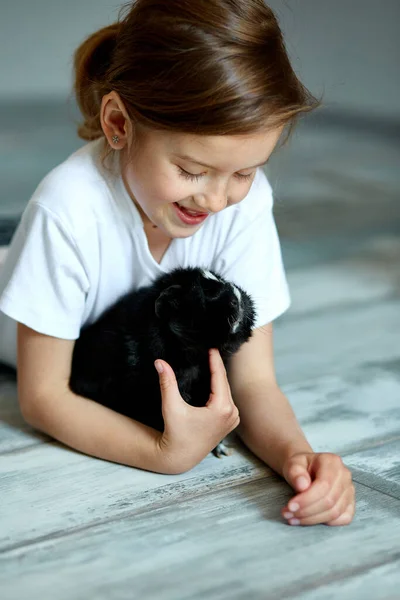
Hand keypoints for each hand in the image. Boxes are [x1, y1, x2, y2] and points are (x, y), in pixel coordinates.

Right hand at [154, 348, 239, 473]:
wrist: (180, 456)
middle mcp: (232, 413)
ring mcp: (233, 419)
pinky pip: (226, 399)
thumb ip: (167, 382)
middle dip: (216, 366)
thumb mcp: (171, 406)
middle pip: (224, 383)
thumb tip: (159, 362)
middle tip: (210, 350)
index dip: (214, 360)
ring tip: (212, 361)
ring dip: (219, 377)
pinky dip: (220, 389)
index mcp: (222, 408)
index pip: (219, 376)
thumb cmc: (176, 433)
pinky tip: (214, 380)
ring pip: (226, 391)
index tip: (211, 346)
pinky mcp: (230, 422)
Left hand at [280, 452, 355, 525]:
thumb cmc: (300, 466)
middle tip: (288, 514)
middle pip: (329, 501)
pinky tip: (308, 519)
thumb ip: (295, 472)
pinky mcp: (350, 504)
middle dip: (306, 511)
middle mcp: (345, 476)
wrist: (306, 470)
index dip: (307, 499)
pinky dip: (324, 522)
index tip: (290, 506)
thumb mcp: (292, 464)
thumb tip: (302, 486)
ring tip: (293, 518)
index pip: (323, 485)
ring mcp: (350, 491)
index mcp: (332, 462)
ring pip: (334, 513)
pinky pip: (342, 519)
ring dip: (312, 519)